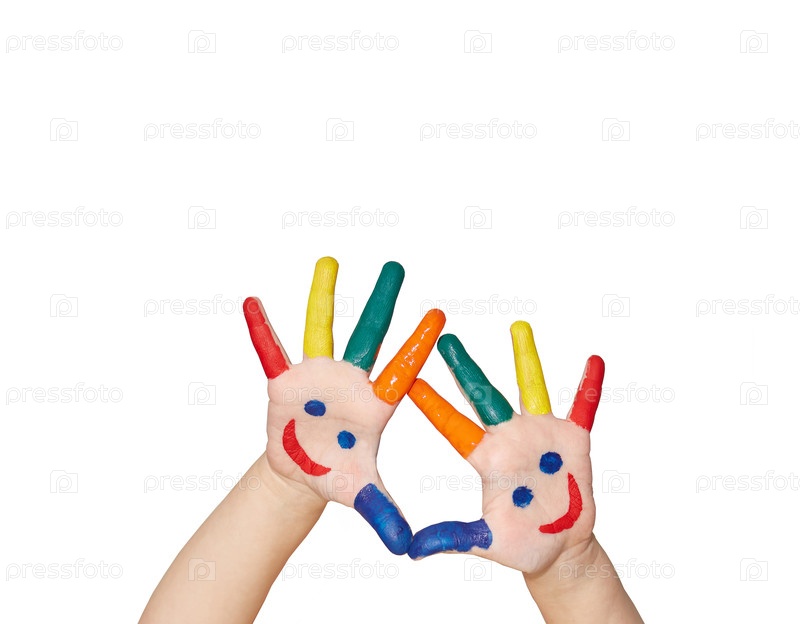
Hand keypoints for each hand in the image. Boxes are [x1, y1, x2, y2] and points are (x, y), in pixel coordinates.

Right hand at [243, 257, 444, 554]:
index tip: (438, 315)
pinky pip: (270, 352)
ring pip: (321, 331)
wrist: (303, 472)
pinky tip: (253, 302)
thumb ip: (383, 514)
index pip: (401, 369)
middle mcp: (349, 381)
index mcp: (375, 404)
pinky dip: (261, 331)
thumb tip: (407, 549)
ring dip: (322, 298)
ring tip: (329, 261)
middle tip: (396, 267)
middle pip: (369, 336)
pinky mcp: (285, 383)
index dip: (418, 345)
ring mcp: (317, 377)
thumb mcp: (361, 494)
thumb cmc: (337, 476)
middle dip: (381, 303)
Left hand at [407, 322, 602, 573]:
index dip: (433, 404)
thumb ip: (453, 538)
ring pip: (530, 388)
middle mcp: (510, 438)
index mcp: (487, 459)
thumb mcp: (487, 543)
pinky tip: (593, 360)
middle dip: (464, 367)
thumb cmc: (521, 544)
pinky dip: (589, 386)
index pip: (454, 425)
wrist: (561, 548)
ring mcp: (542, 434)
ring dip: (526, 358)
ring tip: (518, 326)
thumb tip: (412, 551)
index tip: (410, 378)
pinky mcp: (574, 439)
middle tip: (444, 337)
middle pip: (483, 395)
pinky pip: (583, 407)